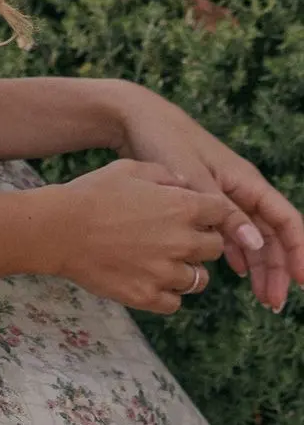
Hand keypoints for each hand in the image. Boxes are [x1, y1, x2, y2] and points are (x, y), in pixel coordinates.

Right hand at [49, 158, 244, 314]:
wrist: (57, 229)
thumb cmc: (91, 194)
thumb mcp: (130, 169)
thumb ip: (165, 175)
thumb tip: (184, 184)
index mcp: (183, 207)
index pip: (222, 213)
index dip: (211, 214)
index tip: (196, 216)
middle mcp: (182, 241)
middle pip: (215, 248)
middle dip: (201, 242)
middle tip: (177, 240)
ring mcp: (165, 272)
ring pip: (199, 280)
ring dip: (187, 271)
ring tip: (164, 264)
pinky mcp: (146, 295)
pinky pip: (174, 303)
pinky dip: (167, 295)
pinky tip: (151, 282)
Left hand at [110, 82, 303, 312]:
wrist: (136, 120)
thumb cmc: (165, 142)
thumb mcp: (193, 178)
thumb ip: (222, 212)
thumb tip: (255, 244)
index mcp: (246, 182)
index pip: (285, 220)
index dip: (298, 251)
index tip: (302, 281)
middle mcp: (242, 190)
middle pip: (272, 235)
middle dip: (278, 269)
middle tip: (274, 304)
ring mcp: (225, 196)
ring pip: (253, 237)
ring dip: (259, 267)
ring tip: (262, 298)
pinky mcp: (206, 202)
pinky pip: (230, 232)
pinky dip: (235, 253)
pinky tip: (235, 272)